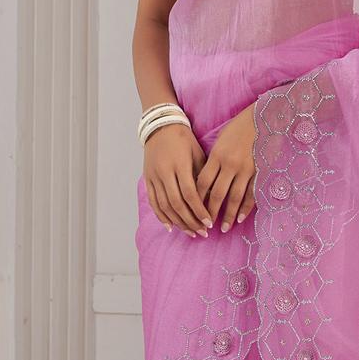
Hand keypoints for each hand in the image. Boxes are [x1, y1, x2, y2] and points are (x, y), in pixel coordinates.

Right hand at [143, 122, 212, 236]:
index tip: (209, 223)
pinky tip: (170, 227)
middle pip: (177, 204)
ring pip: (165, 206)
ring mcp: (153, 177)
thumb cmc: (184, 140)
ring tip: (190, 232)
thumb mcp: (197, 153)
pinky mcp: (147, 179)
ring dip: (178, 222)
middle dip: (191, 221)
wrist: (160, 127)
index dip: (200, 211)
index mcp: (179, 165)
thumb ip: (202, 176)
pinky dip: (161, 216)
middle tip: (202, 232)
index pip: (190, 194)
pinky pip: (153, 201)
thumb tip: (210, 201)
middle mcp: (164, 172)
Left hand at [195, 102, 256, 231]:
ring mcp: (246, 169)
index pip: (202, 182)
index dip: (196, 199)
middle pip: (216, 194)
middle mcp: (230, 164)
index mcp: (217, 156)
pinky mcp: (259, 172)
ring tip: (224, 227)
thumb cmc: (239, 128)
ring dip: (228, 215)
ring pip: (234, 198)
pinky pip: (251, 194)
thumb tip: (205, 182)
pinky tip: (241, 218)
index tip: (192, 210)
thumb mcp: (221, 141)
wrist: (263, 118)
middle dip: (210, 212)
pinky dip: (246, 208)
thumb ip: (213, 161)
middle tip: (206, 226)